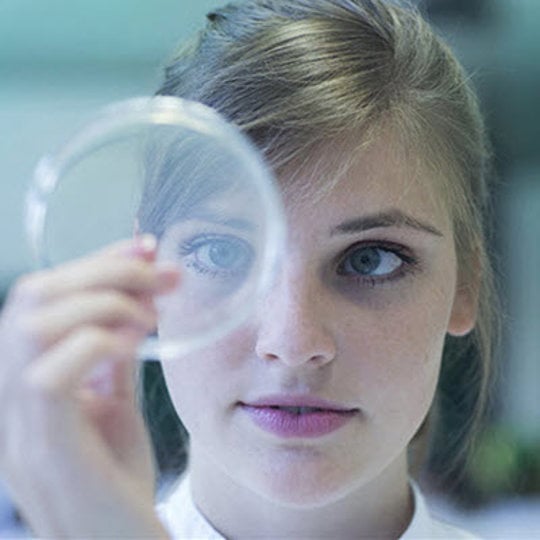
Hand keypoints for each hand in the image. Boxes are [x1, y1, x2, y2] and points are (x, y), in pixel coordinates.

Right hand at [0, 236, 178, 537]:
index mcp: (24, 382)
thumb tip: (134, 300)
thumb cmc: (119, 479)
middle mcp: (7, 398)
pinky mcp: (43, 448)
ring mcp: (18, 424)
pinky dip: (99, 341)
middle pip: (32, 297)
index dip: (92, 262)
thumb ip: (114, 356)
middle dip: (104, 269)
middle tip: (160, 271)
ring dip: (104, 301)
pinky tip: (138, 340)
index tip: (144, 246)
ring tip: (154, 310)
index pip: (40, 299)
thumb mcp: (115, 404)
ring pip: (32, 324)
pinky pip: (49, 373)